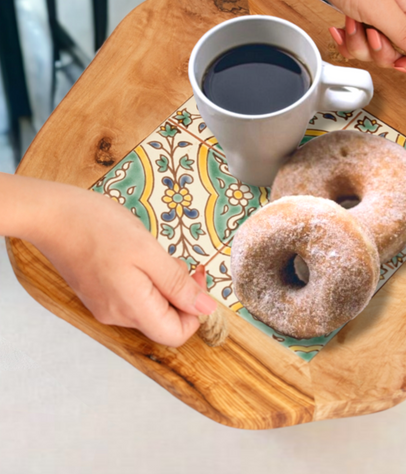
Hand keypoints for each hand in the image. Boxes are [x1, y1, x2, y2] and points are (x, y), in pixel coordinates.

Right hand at [2, 174, 216, 346]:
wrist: (53, 216)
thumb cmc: (100, 228)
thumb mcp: (148, 252)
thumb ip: (178, 285)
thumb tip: (207, 310)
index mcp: (132, 309)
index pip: (176, 334)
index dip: (195, 311)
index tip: (195, 278)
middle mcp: (117, 315)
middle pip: (164, 321)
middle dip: (179, 292)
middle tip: (176, 260)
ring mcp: (105, 306)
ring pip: (150, 307)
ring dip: (163, 284)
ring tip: (153, 254)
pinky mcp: (98, 294)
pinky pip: (133, 297)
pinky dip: (146, 281)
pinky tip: (139, 256)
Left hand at [284, 0, 405, 74]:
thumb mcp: (382, 10)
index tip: (400, 63)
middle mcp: (400, 12)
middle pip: (401, 53)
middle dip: (381, 53)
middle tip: (370, 34)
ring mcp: (379, 16)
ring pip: (376, 51)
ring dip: (359, 44)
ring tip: (352, 22)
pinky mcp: (359, 18)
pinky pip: (358, 44)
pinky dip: (347, 40)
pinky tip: (341, 28)